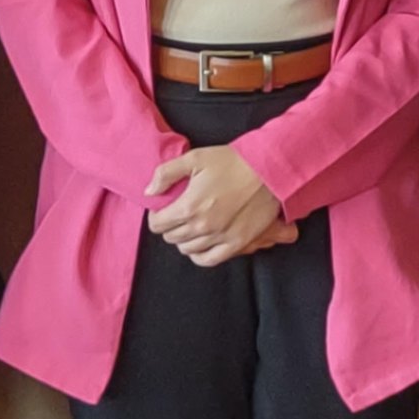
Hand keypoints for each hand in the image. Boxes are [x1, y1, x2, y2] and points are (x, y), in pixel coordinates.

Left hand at [145, 144, 295, 266]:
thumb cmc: (233, 162)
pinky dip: (199, 255)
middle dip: (170, 225)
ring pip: (187, 249)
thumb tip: (149, 192)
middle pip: (171, 237)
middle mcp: (202, 226)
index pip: (157, 224)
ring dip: (184, 239)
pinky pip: (209, 259)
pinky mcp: (236, 243)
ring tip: (191, 226)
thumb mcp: (195, 158)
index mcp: (189, 206)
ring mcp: (220, 237)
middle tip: (178, 213)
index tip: (164, 208)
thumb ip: (166, 174)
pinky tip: (199, 245)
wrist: (269, 170)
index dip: (157, 215)